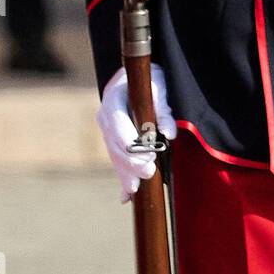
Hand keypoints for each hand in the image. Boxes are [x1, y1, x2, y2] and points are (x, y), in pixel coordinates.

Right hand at [96, 64, 176, 202]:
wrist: (136, 76)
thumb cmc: (150, 78)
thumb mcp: (159, 86)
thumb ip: (163, 109)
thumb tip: (169, 133)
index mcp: (113, 100)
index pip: (117, 125)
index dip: (131, 142)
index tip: (149, 153)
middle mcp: (105, 117)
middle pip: (115, 145)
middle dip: (131, 161)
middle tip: (149, 172)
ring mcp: (107, 131)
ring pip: (115, 156)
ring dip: (125, 173)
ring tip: (136, 189)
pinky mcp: (114, 142)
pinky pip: (117, 161)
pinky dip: (123, 178)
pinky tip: (126, 197)